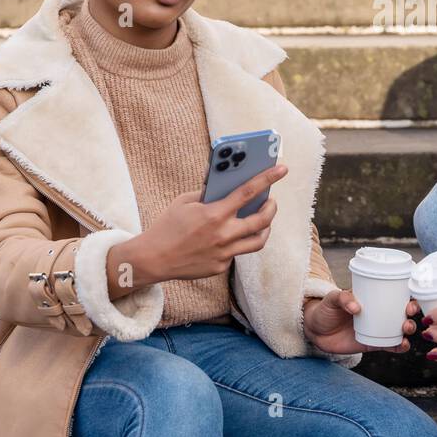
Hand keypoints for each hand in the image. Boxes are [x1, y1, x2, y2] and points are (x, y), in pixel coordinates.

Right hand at [139, 164, 288, 281]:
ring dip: (264, 228)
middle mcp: (223, 235)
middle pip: (262, 221)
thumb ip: (207, 193)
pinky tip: (230, 237)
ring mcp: (224, 253)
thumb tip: (227, 183)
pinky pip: (236, 253)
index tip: (283, 169)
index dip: (267, 178)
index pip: (248, 192)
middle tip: (271, 201)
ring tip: (262, 220)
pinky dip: (236, 242)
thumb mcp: (185, 202)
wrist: (153, 259)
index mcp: (214, 214)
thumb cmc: (168, 226)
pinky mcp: (220, 267)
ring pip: (258, 241)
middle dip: (271, 208)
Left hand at [303, 290, 420, 354]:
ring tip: (405, 329)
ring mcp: (377, 329)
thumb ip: (342, 298)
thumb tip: (356, 307)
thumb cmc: (325, 309)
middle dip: (411, 312)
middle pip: (403, 311)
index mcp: (373, 297)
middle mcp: (379, 313)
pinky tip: (402, 345)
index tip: (410, 295)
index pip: (394, 293)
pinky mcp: (373, 344)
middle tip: (408, 313)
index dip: (407, 294)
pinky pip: (391, 345)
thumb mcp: (332, 299)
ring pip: (400, 329)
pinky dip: (399, 346)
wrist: (315, 331)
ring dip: (408, 329)